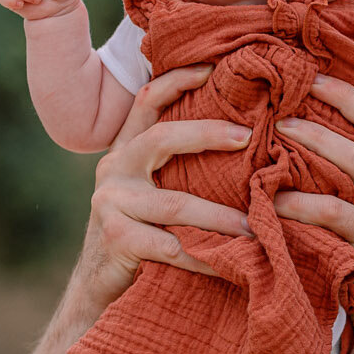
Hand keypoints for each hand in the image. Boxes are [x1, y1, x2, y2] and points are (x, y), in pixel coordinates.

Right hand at [73, 68, 251, 312]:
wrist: (98, 287)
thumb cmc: (141, 233)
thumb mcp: (152, 191)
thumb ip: (178, 166)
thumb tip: (244, 137)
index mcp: (126, 151)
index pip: (147, 101)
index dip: (177, 79)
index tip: (214, 67)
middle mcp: (114, 169)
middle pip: (161, 139)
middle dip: (206, 133)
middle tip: (247, 136)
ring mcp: (110, 203)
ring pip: (175, 203)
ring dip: (220, 215)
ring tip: (255, 225)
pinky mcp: (116, 238)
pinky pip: (170, 247)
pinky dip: (205, 258)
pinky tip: (233, 265)